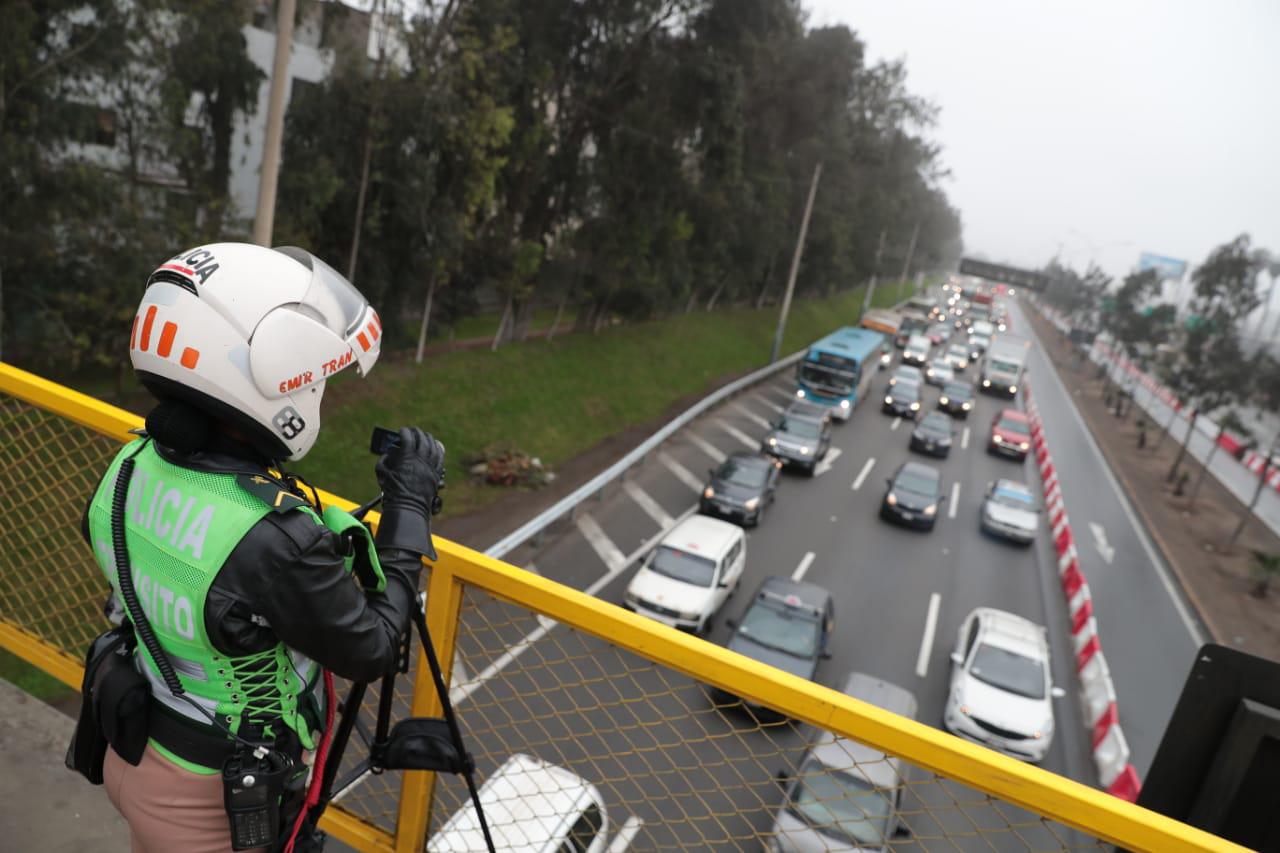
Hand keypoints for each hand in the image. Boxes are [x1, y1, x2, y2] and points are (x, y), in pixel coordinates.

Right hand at [374, 427, 444, 557]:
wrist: (409, 506)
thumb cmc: (393, 491)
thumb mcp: (382, 473)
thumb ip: (383, 461)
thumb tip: (387, 454)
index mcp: (407, 457)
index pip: (408, 437)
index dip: (404, 432)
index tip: (401, 431)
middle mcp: (421, 459)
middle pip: (422, 439)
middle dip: (417, 433)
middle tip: (413, 431)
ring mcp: (430, 466)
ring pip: (433, 447)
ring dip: (429, 439)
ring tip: (425, 436)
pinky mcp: (436, 474)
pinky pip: (440, 457)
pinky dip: (438, 449)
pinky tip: (437, 446)